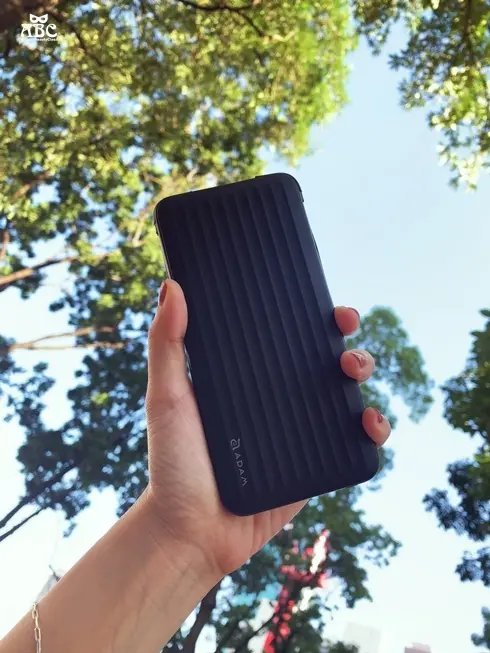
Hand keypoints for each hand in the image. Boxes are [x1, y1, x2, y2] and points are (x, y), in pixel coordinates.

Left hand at [144, 280, 390, 578]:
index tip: (326, 304)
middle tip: (344, 331)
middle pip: (323, 361)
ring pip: (344, 394)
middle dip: (344, 340)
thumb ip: (167, 345)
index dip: (312, 316)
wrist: (190, 532)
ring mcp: (299, 431)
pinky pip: (353, 442)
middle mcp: (277, 400)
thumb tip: (172, 285)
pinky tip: (369, 422)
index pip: (285, 338)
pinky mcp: (315, 465)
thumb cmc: (172, 463)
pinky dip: (371, 428)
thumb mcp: (166, 397)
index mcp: (248, 378)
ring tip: (353, 374)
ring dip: (362, 374)